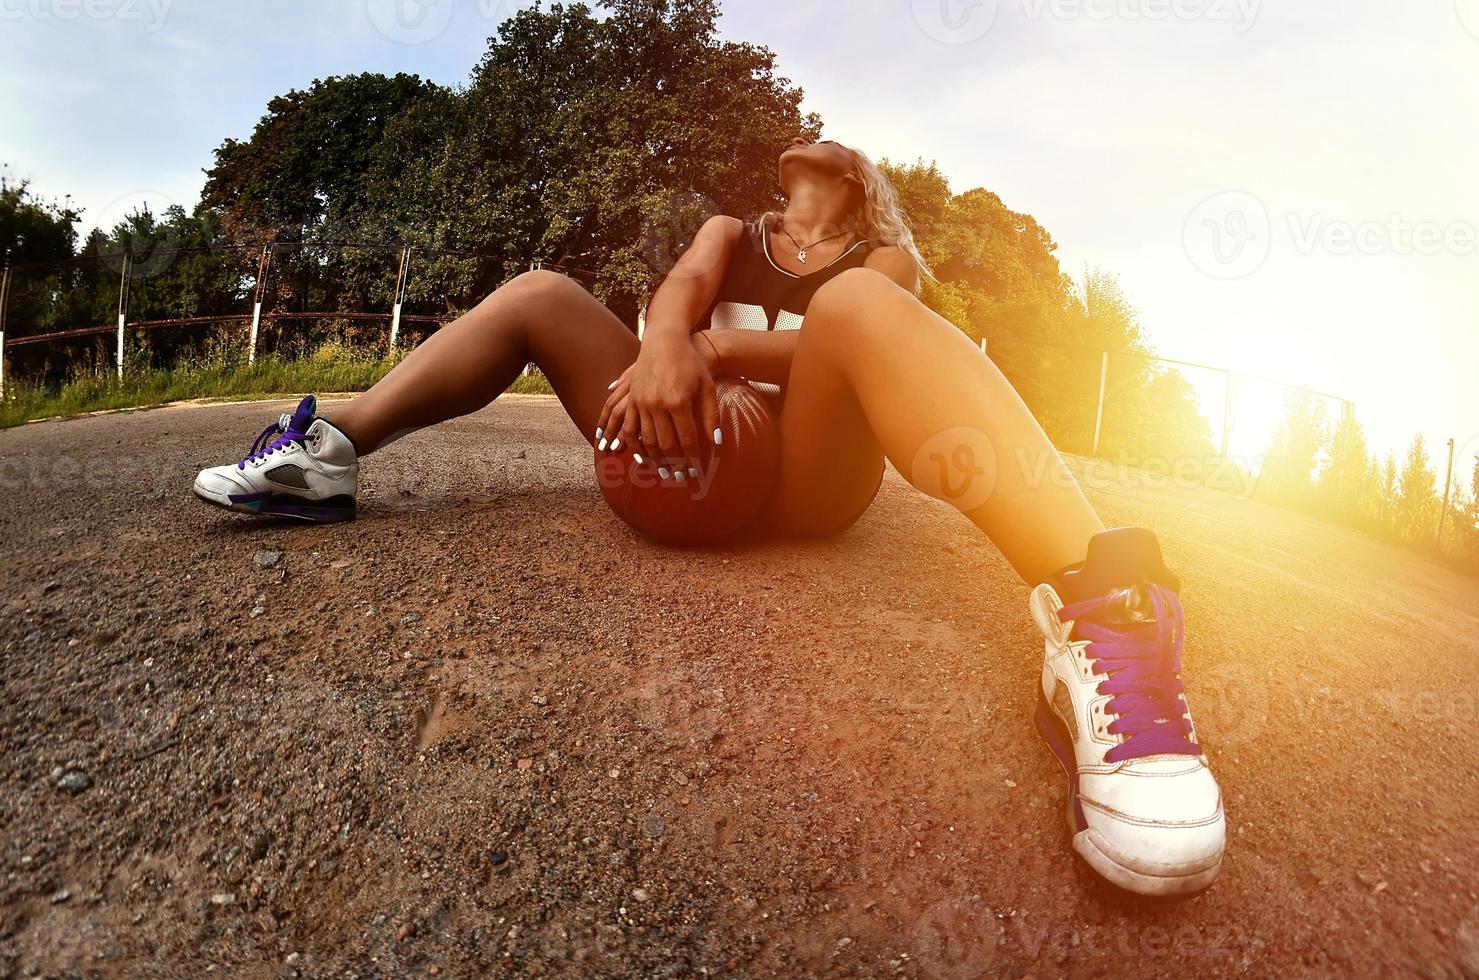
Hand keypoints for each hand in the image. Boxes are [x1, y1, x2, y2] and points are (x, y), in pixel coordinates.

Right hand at [595, 334, 719, 477]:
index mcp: (678, 402)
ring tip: (664, 471)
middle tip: (681, 478)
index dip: (693, 459)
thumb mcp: (706, 386)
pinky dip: (634, 446)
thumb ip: (711, 415)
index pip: (687, 439)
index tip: (697, 472)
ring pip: (647, 440)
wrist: (664, 340)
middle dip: (675, 464)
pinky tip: (641, 457)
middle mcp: (657, 404)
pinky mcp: (632, 399)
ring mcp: (641, 402)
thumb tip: (715, 442)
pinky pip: (630, 428)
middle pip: (666, 444)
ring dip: (655, 459)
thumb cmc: (690, 363)